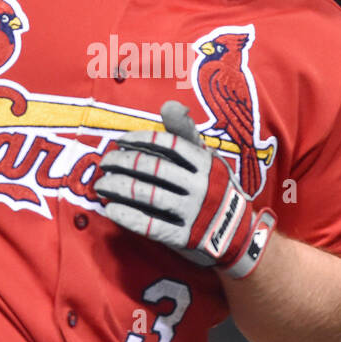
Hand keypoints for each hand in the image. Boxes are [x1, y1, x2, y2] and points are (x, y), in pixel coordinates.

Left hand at [94, 100, 276, 278]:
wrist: (240, 233)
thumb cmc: (214, 187)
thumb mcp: (208, 158)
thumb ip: (186, 133)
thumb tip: (169, 104)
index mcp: (205, 162)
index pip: (167, 144)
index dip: (139, 140)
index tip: (119, 142)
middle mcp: (200, 185)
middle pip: (153, 168)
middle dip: (122, 163)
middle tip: (104, 163)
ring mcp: (193, 212)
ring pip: (148, 195)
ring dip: (119, 188)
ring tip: (100, 185)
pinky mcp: (185, 237)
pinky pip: (151, 226)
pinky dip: (128, 217)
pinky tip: (110, 210)